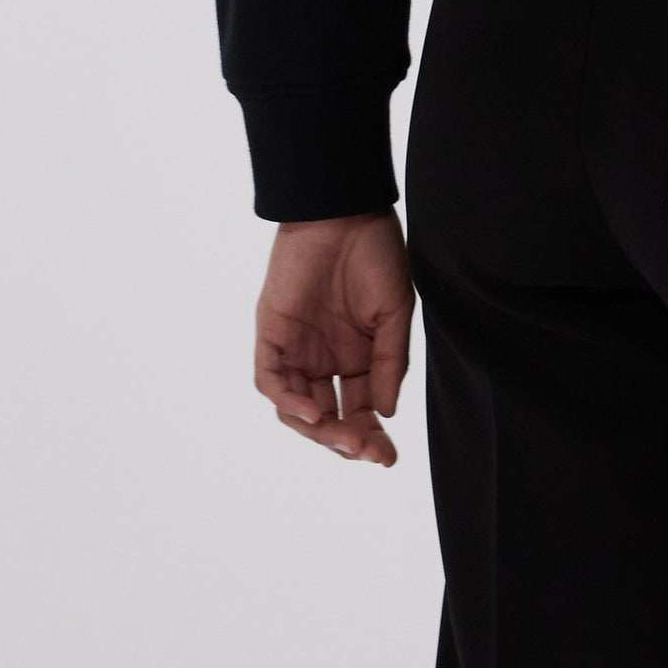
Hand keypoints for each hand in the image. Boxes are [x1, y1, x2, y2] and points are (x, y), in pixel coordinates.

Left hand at [253, 208, 413, 464]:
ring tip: (345, 438)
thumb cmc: (375, 252)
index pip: (360, 409)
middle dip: (347, 440)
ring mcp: (296, 349)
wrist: (344, 210)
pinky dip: (289, 401)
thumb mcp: (395, 312)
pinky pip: (272, 380)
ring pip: (297, 407)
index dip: (372, 436)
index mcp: (356, 355)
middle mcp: (324, 358)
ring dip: (319, 430)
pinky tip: (313, 412)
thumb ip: (389, 364)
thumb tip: (386, 414)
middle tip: (369, 452)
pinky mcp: (272, 334)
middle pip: (328, 417)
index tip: (388, 458)